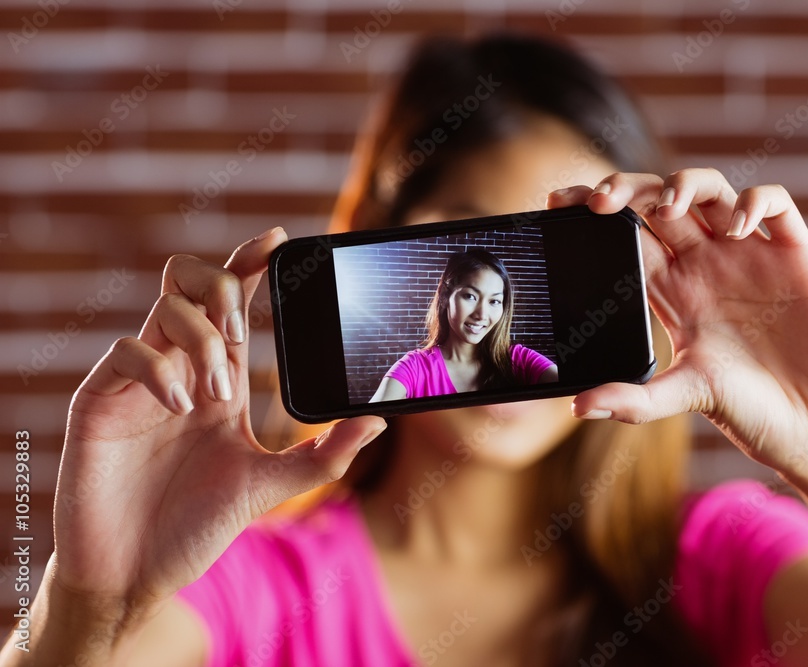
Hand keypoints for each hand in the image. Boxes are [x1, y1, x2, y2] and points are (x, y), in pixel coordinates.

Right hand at [54, 228, 385, 610]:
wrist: (135, 574)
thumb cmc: (196, 527)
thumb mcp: (269, 487)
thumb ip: (324, 456)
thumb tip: (379, 419)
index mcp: (219, 379)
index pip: (234, 302)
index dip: (252, 264)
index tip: (280, 241)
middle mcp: (179, 368)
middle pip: (190, 282)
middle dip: (222, 288)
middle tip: (239, 332)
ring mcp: (138, 382)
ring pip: (164, 308)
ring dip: (201, 341)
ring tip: (214, 396)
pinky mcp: (98, 401)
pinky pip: (125, 351)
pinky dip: (159, 369)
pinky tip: (180, 408)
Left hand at [550, 169, 807, 479]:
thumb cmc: (752, 413)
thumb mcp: (687, 396)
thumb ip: (635, 401)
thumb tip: (579, 408)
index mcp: (673, 291)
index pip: (626, 235)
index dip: (595, 211)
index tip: (561, 202)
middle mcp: (706, 265)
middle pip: (660, 202)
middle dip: (628, 188)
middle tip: (602, 200)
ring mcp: (749, 256)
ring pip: (711, 191)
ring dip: (685, 183)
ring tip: (668, 207)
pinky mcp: (795, 256)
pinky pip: (774, 205)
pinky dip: (754, 202)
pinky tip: (738, 227)